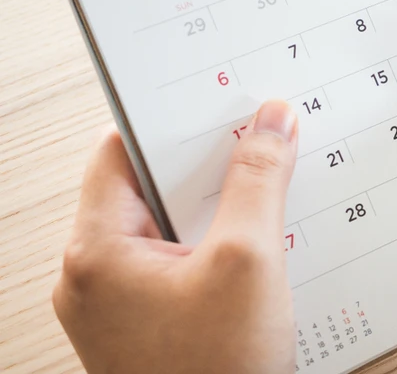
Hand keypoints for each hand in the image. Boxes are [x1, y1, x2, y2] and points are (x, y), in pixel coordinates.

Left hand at [53, 100, 298, 373]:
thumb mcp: (249, 261)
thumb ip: (259, 180)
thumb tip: (270, 123)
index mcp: (96, 253)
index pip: (121, 152)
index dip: (170, 122)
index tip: (216, 103)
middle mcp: (97, 276)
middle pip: (149, 188)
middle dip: (206, 166)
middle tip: (255, 145)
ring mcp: (122, 304)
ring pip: (170, 226)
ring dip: (217, 207)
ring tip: (262, 196)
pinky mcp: (151, 323)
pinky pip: (181, 261)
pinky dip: (217, 244)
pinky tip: (257, 245)